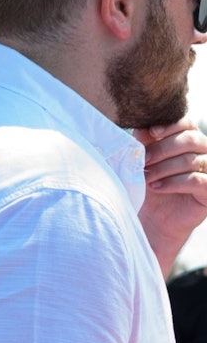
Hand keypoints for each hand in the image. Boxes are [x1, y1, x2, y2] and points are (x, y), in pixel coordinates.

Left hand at [133, 118, 206, 276]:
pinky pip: (196, 180)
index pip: (187, 123)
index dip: (170, 125)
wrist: (153, 219)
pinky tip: (156, 188)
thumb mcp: (144, 162)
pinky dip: (173, 182)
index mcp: (188, 141)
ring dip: (164, 168)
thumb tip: (142, 126)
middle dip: (162, 149)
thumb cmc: (148, 185)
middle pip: (191, 139)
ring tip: (146, 177)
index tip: (151, 133)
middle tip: (143, 161)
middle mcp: (203, 154)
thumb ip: (144, 143)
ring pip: (191, 160)